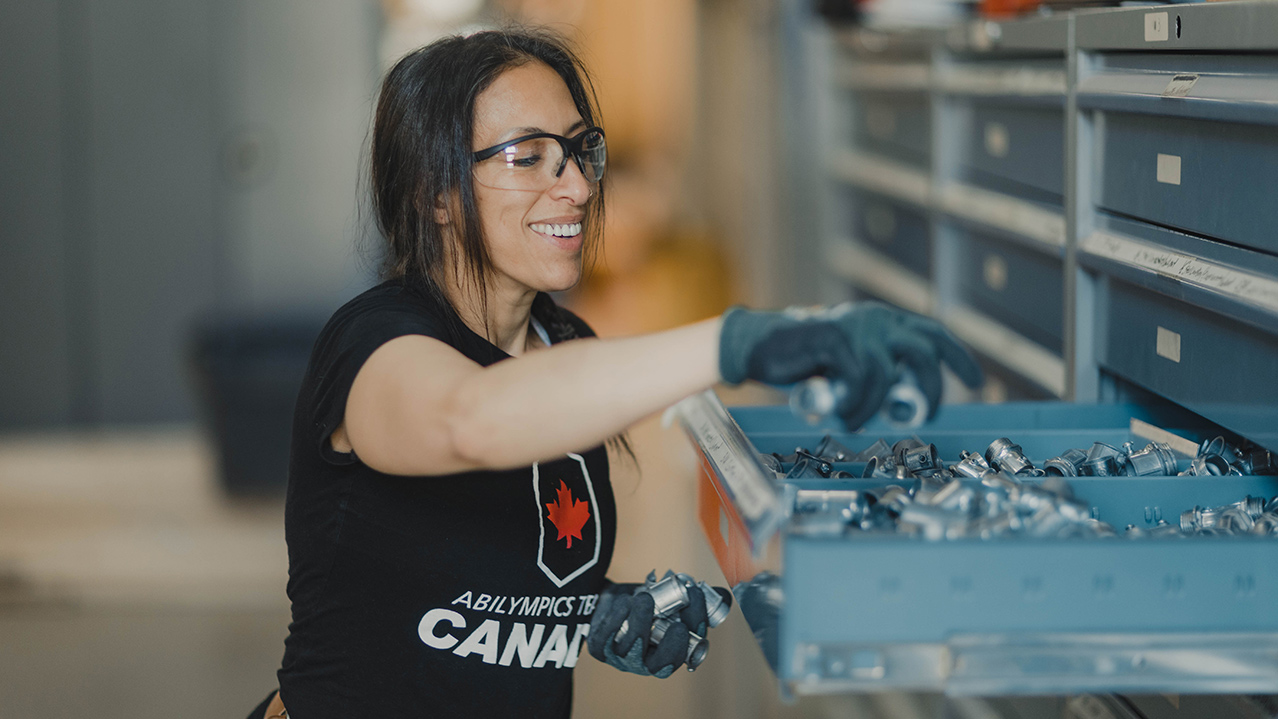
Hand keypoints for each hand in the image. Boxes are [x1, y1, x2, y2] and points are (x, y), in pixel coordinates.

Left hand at [587, 582, 691, 677]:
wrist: (614, 599)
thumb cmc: (649, 603)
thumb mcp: (674, 599)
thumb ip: (698, 599)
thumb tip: (721, 594)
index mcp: (669, 654)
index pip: (684, 657)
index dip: (692, 643)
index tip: (694, 625)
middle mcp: (647, 663)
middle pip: (660, 666)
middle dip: (671, 646)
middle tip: (678, 625)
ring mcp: (622, 658)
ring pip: (632, 648)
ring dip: (642, 622)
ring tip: (645, 598)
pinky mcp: (600, 648)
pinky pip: (607, 638)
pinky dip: (617, 617)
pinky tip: (625, 601)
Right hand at [718, 302, 982, 429]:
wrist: (756, 346)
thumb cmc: (804, 361)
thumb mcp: (850, 364)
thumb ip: (877, 373)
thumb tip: (903, 401)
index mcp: (884, 321)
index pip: (933, 334)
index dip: (958, 358)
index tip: (974, 382)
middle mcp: (875, 318)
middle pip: (923, 354)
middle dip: (926, 392)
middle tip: (914, 418)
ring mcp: (856, 326)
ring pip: (885, 374)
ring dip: (872, 407)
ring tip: (851, 419)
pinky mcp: (834, 337)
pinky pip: (858, 379)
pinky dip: (852, 403)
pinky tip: (837, 410)